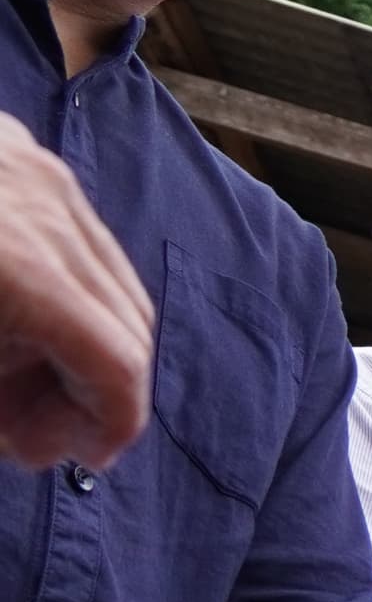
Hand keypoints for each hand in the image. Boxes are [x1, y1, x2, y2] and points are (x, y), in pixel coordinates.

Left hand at [0, 116, 153, 468]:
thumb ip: (3, 398)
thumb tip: (43, 435)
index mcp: (21, 268)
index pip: (118, 363)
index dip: (114, 422)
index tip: (83, 454)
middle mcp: (46, 211)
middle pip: (129, 319)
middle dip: (102, 385)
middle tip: (46, 428)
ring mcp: (35, 169)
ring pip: (109, 269)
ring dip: (87, 331)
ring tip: (24, 371)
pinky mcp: (16, 146)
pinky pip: (69, 224)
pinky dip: (60, 277)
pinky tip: (11, 305)